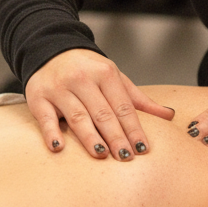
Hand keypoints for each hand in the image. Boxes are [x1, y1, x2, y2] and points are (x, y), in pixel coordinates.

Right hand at [24, 49, 173, 160]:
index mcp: (105, 73)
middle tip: (125, 157)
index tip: (142, 148)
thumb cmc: (88, 70)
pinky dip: (51, 132)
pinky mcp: (39, 96)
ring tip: (101, 154)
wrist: (50, 49)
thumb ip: (138, 100)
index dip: (133, 128)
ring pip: (77, 116)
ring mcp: (60, 88)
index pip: (123, 106)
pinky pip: (45, 117)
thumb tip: (169, 116)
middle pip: (103, 113)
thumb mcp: (115, 78)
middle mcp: (82, 79)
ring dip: (89, 136)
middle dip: (115, 136)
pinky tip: (58, 147)